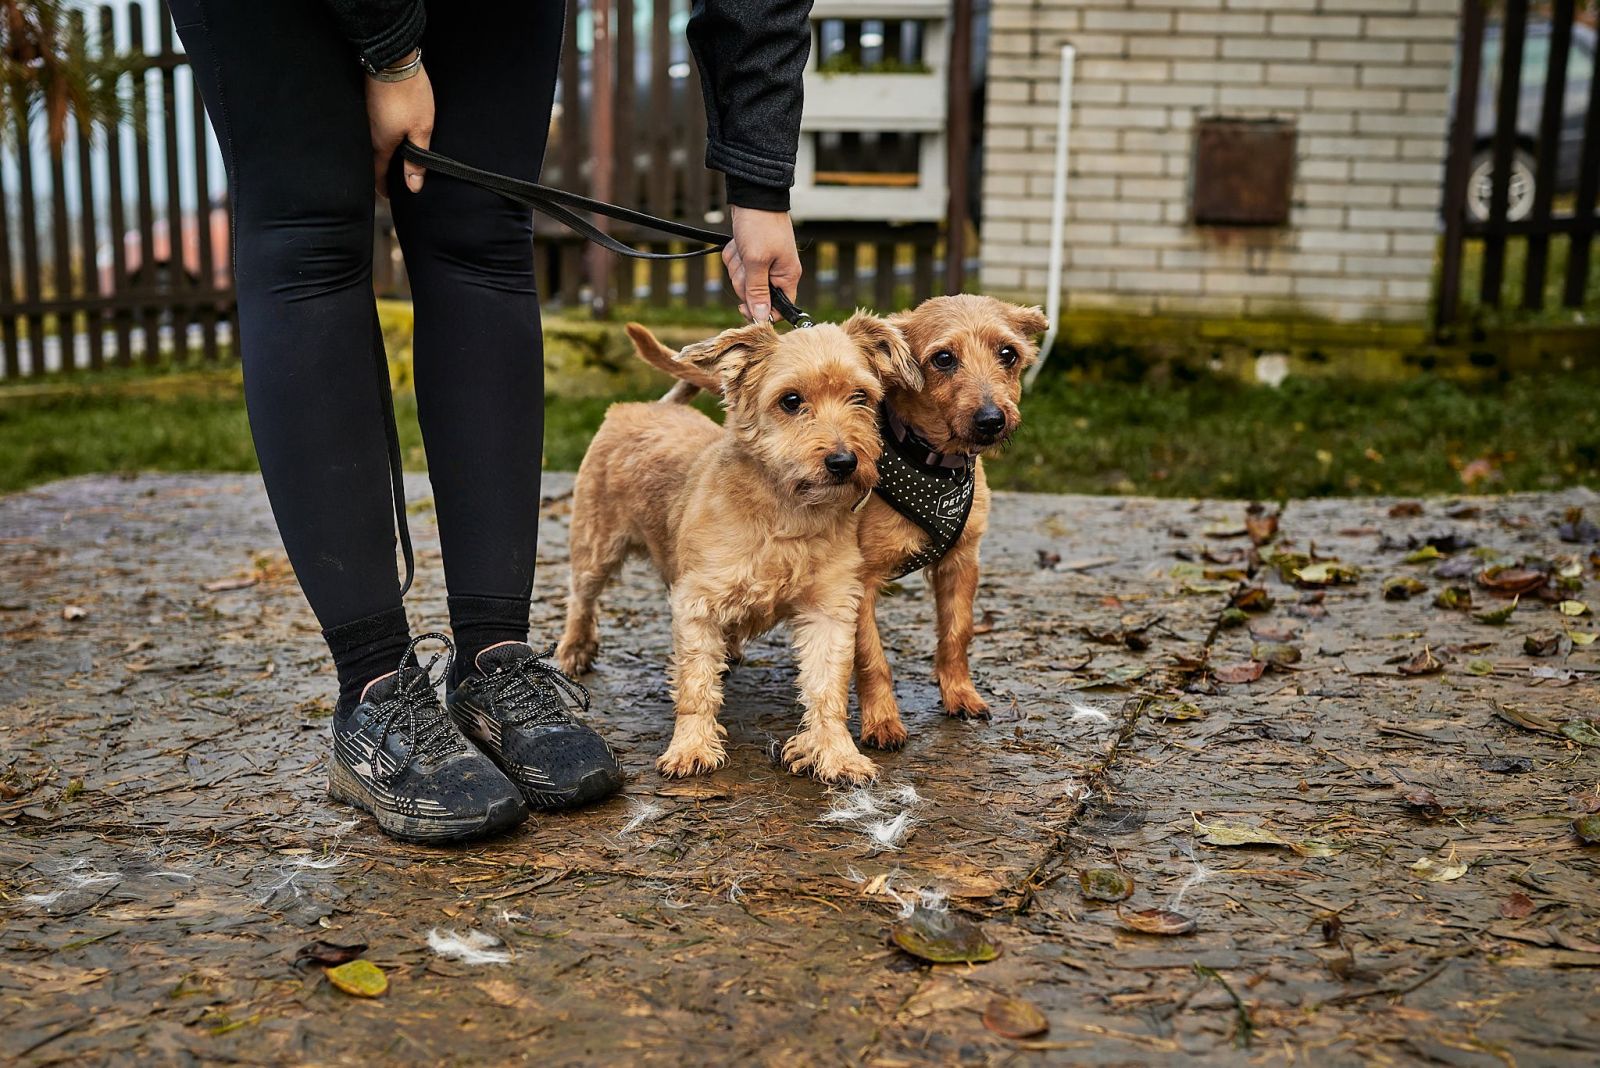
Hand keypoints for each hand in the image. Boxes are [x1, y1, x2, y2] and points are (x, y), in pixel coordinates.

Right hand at [365, 53, 433, 197]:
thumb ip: (417, 160)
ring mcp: (363, 119)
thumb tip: (413, 187)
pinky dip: (377, 138)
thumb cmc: (410, 94)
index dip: (384, 189)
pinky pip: (369, 129)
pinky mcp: (365, 105)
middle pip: (371, 161)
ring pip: (368, 144)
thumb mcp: (421, 129)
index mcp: (380, 145)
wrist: (393, 59)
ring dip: (378, 154)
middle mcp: (366, 134)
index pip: (378, 175)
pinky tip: (388, 136)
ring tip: (392, 161)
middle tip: (391, 182)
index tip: (390, 197)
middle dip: (380, 173)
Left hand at [722, 206, 801, 322]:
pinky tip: (738, 243)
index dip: (760, 310)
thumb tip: (763, 318)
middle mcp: (778, 272)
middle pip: (755, 295)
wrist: (753, 196)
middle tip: (745, 262)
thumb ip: (757, 291)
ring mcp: (764, 263)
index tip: (743, 305)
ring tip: (741, 247)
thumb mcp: (756, 261)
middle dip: (743, 280)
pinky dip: (734, 255)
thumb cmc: (759, 226)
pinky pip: (738, 266)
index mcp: (787, 277)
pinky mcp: (752, 254)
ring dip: (737, 266)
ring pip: (743, 280)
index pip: (779, 309)